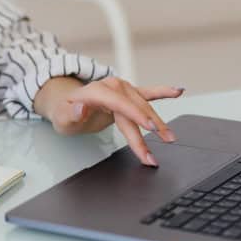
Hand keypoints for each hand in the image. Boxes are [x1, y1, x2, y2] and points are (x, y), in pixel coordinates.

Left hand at [36, 75, 184, 166]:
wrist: (67, 103)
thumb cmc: (66, 112)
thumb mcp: (62, 118)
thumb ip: (71, 114)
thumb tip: (80, 108)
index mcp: (96, 90)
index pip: (119, 102)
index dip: (135, 115)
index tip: (148, 128)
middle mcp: (112, 86)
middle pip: (133, 110)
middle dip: (147, 131)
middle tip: (153, 154)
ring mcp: (122, 89)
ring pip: (143, 107)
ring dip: (157, 122)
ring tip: (170, 138)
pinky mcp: (129, 94)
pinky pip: (148, 92)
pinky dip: (163, 92)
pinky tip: (177, 91)